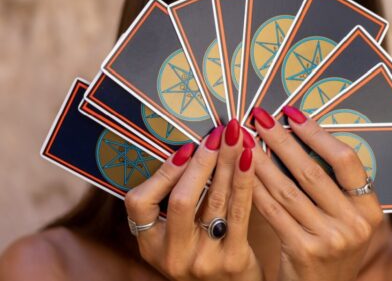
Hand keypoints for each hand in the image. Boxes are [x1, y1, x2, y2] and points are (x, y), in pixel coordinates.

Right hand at [124, 120, 262, 280]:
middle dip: (202, 162)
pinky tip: (249, 158)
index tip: (184, 148)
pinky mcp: (233, 260)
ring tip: (236, 136)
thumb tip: (189, 149)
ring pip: (214, 200)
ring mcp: (203, 259)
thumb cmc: (204, 256)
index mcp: (151, 245)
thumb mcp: (176, 239)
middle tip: (218, 134)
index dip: (161, 173)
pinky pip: (240, 212)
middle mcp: (173, 254)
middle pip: (182, 199)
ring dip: (226, 163)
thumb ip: (175, 204)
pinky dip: (244, 181)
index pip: (139, 203)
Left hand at [250, 106, 383, 280]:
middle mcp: (354, 224)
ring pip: (288, 189)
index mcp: (369, 209)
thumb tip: (301, 136)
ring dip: (262, 161)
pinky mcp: (303, 251)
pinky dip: (256, 188)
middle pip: (313, 171)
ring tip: (245, 140)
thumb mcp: (346, 219)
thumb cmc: (331, 247)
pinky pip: (273, 211)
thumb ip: (335, 187)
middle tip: (260, 118)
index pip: (346, 160)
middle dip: (282, 140)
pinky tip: (241, 172)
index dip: (317, 134)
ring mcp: (330, 239)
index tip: (292, 114)